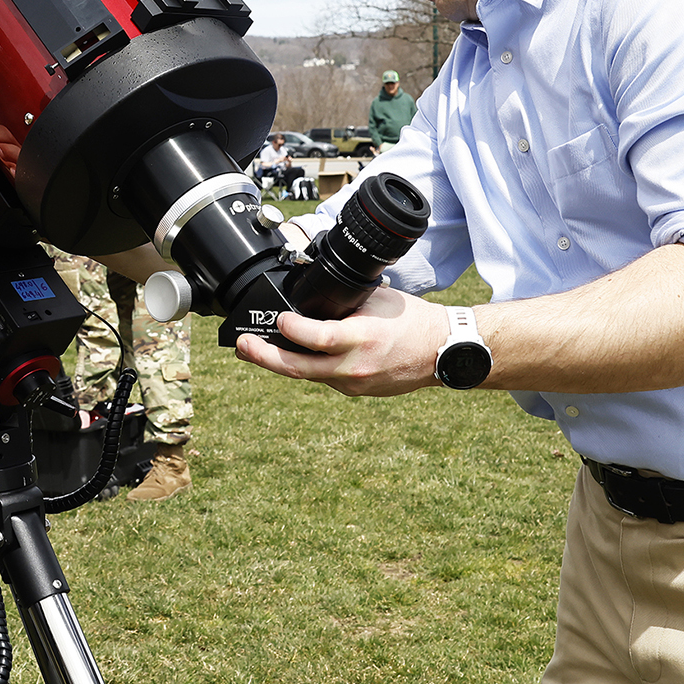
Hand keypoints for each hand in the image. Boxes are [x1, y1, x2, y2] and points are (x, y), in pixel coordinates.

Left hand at [233, 284, 445, 396]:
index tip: (278, 320)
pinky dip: (305, 365)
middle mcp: (355, 366)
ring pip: (307, 375)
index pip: (318, 339)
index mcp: (362, 339)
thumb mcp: (378, 300)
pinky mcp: (355, 390)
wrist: (442, 352)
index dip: (292, 331)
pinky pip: (322, 377)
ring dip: (278, 362)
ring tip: (252, 350)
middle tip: (241, 345)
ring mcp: (354, 383)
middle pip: (299, 369)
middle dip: (264, 357)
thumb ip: (344, 300)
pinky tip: (289, 355)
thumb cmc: (412, 321)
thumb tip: (311, 293)